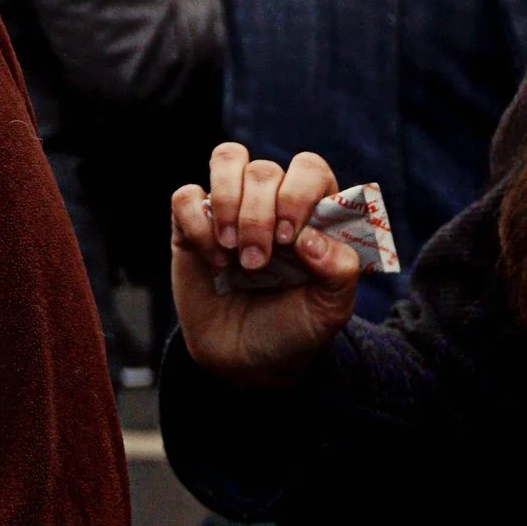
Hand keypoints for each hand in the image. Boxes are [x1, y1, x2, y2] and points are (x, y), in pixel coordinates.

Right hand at [168, 142, 361, 381]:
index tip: (291, 240)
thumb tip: (311, 238)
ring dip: (228, 203)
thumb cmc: (293, 331)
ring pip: (227, 159)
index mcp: (311, 215)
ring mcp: (230, 209)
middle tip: (257, 262)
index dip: (298, 192)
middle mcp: (271, 203)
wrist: (245, 366)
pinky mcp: (191, 224)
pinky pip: (186, 196)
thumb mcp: (329, 312)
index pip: (309, 169)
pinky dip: (198, 223)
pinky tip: (213, 260)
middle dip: (258, 216)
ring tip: (233, 250)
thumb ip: (340, 272)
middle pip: (264, 169)